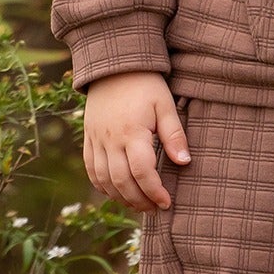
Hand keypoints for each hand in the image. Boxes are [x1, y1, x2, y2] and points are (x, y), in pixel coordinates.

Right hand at [81, 71, 191, 212]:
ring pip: (103, 180)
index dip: (154, 192)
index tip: (166, 203)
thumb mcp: (165, 105)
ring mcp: (96, 140)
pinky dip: (102, 186)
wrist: (114, 65)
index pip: (142, 172)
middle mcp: (110, 139)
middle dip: (139, 200)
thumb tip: (184, 162)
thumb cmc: (145, 85)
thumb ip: (174, 134)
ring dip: (120, 197)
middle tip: (154, 209)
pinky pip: (91, 169)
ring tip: (138, 205)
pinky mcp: (89, 138)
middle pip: (121, 182)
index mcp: (132, 132)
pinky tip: (116, 192)